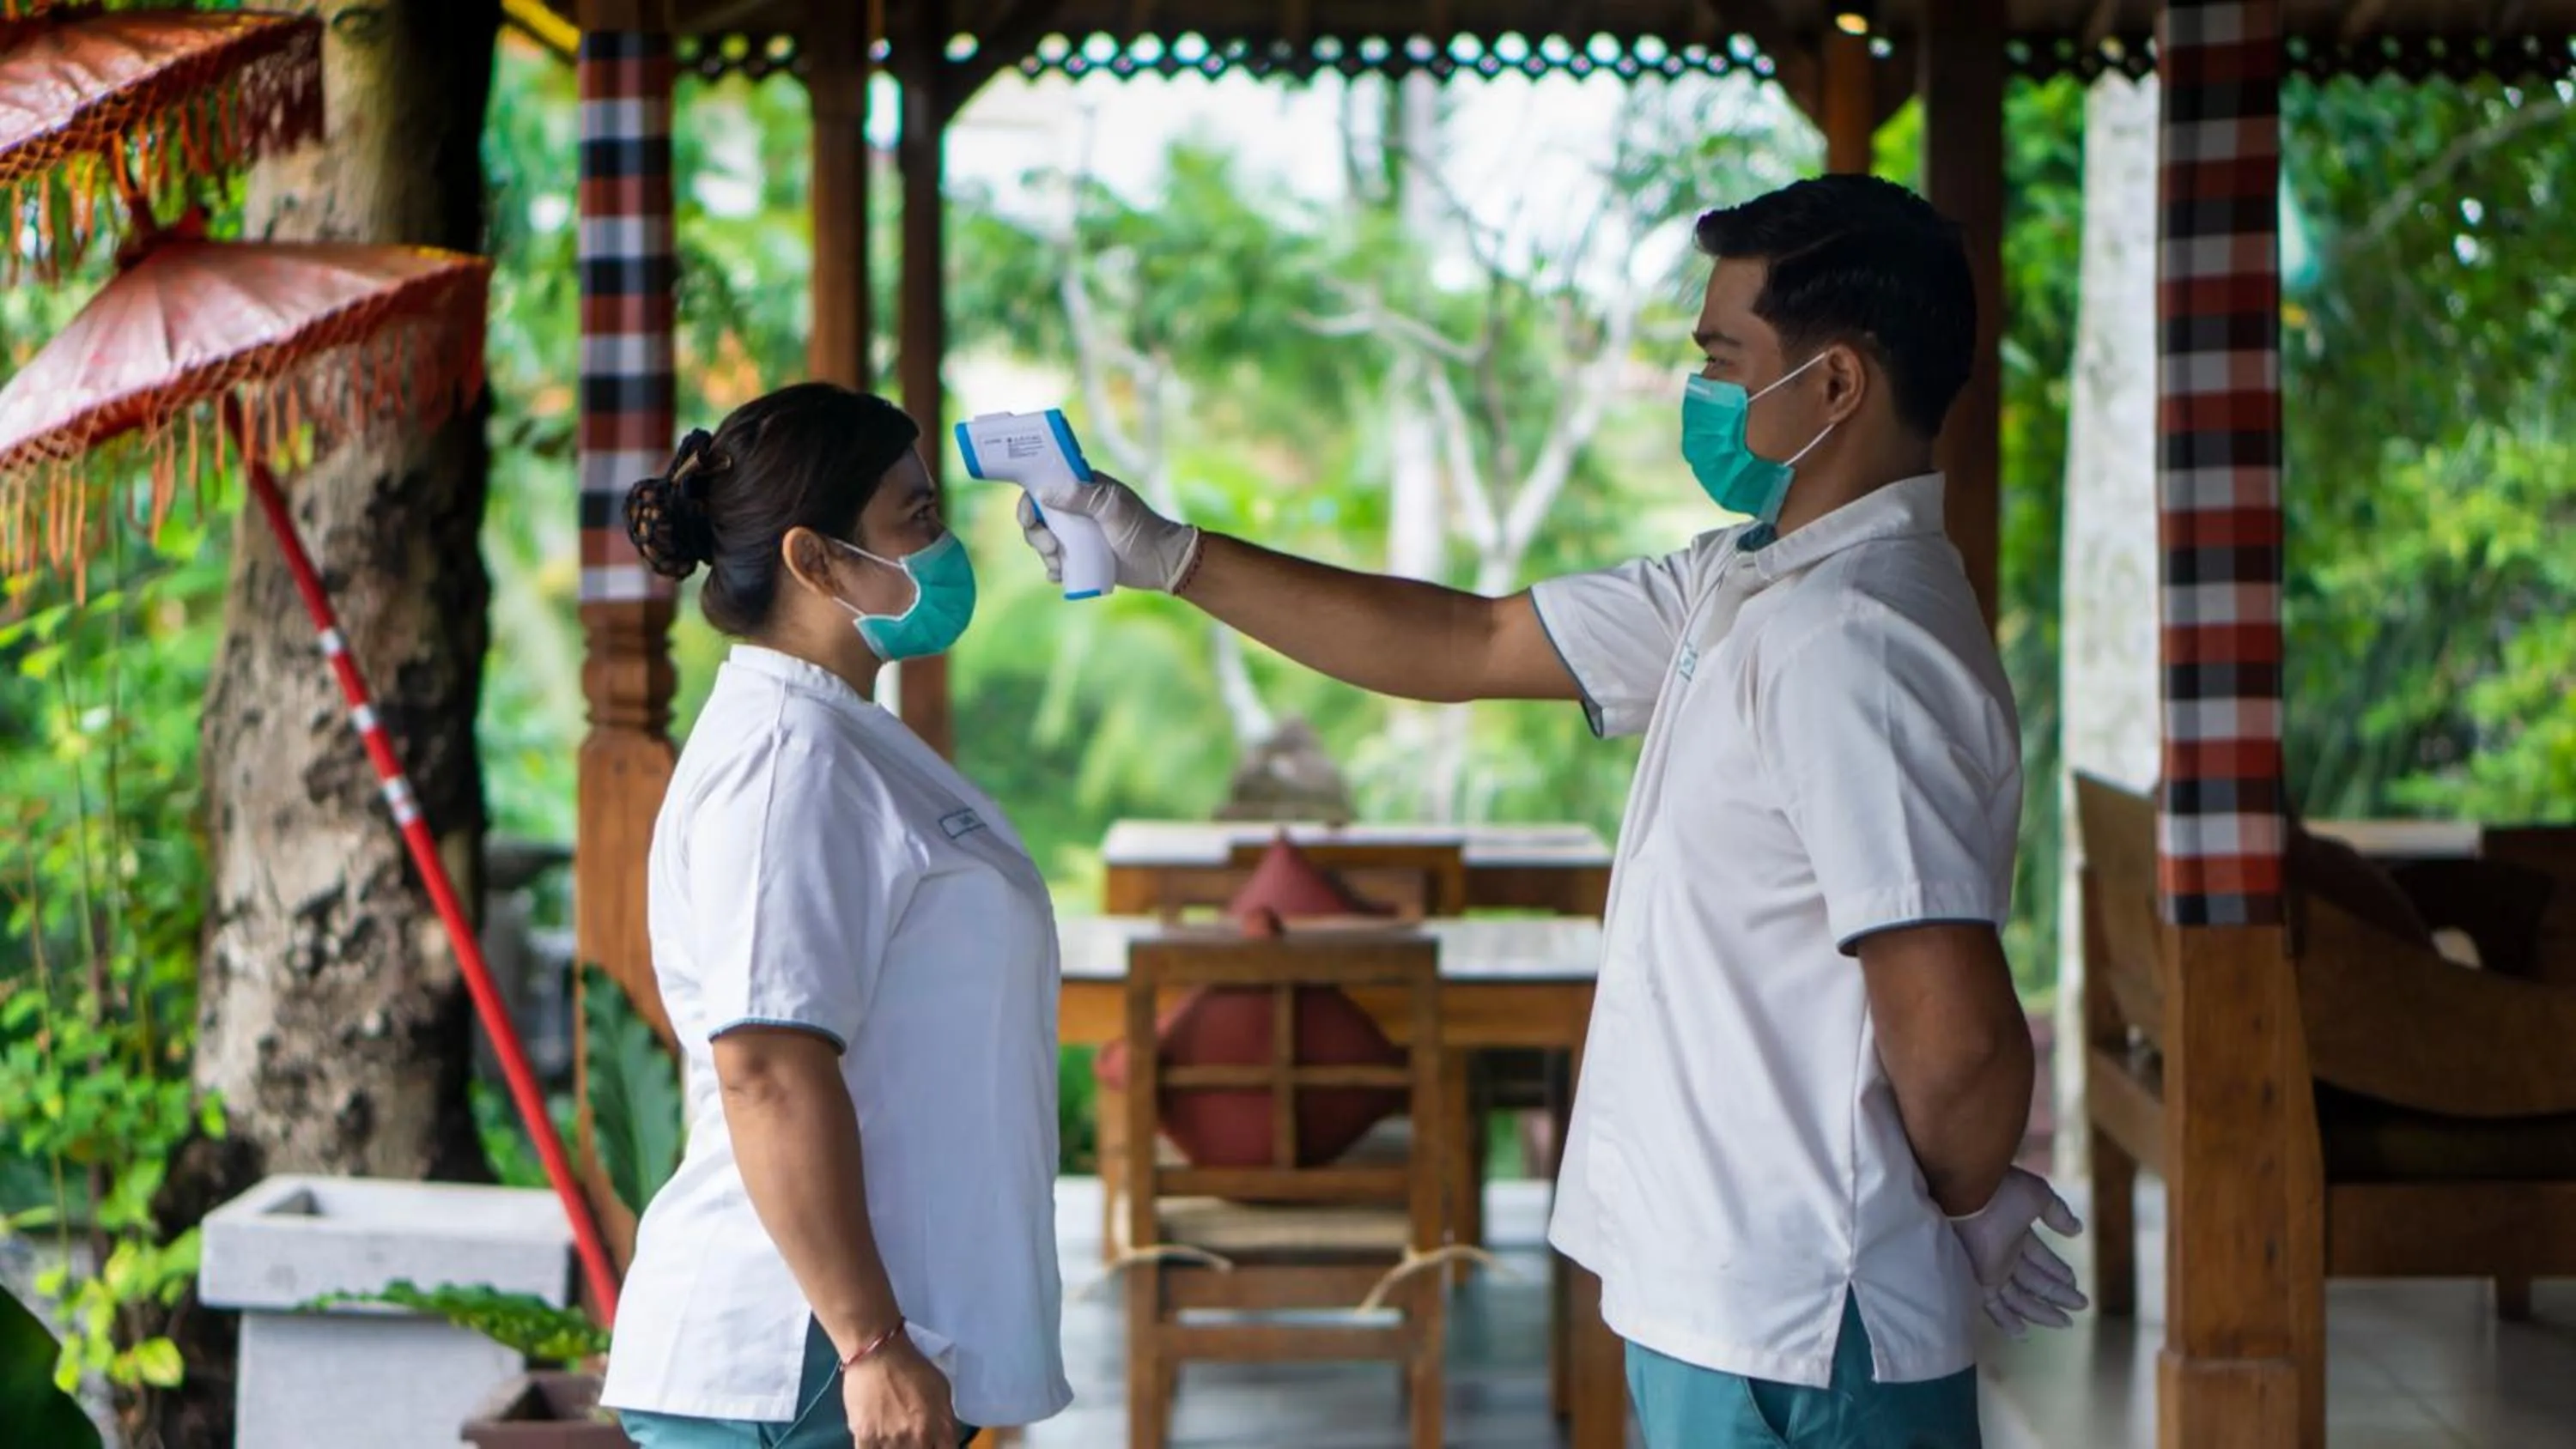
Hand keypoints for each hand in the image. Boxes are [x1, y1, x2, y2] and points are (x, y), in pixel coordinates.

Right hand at [840, 1333, 956, 1448]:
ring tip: (893, 1432)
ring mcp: (889, 1441)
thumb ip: (946, 1420)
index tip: (932, 1442)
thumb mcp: (942, 1390)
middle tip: (910, 1433)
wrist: (878, 1354)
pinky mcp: (865, 1438)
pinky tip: (877, 1438)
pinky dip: (875, 1448)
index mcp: (938, 1427)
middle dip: (918, 1446)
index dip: (939, 1448)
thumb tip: (945, 1439)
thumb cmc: (912, 1367)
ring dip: (896, 1446)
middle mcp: (916, 1439)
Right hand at [1014, 472, 1201, 592]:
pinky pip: (1055, 563)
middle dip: (1037, 534)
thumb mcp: (1113, 507)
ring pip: (1043, 541)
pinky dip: (1053, 570)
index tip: (1029, 517)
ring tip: (1059, 562)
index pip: (1044, 486)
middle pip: (1038, 518)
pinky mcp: (1080, 558)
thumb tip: (1044, 492)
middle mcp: (1075, 510)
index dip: (1030, 500)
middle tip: (1051, 547)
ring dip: (1044, 554)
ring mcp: (1076, 535)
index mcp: (1082, 489)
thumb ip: (1081, 496)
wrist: (1161, 562)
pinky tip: (1061, 574)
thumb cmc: (1141, 528)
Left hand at [1948, 1167, 2086, 1337]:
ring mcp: (1991, 1268)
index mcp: (2016, 1232)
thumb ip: (2056, 1213)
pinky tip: (2023, 1334)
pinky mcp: (1981, 1279)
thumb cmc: (2001, 1190)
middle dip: (2057, 1293)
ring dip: (2041, 1311)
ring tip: (2064, 1323)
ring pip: (2019, 1297)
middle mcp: (2004, 1253)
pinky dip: (2007, 1320)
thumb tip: (2077, 1230)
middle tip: (2081, 1305)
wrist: (1967, 1192)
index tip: (2075, 1282)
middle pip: (2034, 1280)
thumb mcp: (2037, 1196)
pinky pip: (1994, 1305)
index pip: (2040, 1257)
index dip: (2057, 1270)